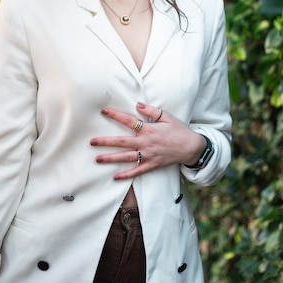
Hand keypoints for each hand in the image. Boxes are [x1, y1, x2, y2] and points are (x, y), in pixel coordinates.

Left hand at [90, 101, 205, 179]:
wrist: (191, 147)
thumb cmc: (179, 130)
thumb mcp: (167, 117)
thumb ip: (151, 111)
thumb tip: (137, 104)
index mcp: (148, 129)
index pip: (128, 121)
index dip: (115, 115)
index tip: (104, 111)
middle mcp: (145, 143)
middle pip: (122, 142)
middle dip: (106, 142)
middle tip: (91, 142)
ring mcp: (148, 155)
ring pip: (126, 157)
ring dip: (111, 158)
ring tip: (97, 159)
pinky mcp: (151, 165)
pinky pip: (137, 171)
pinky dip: (126, 175)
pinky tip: (115, 177)